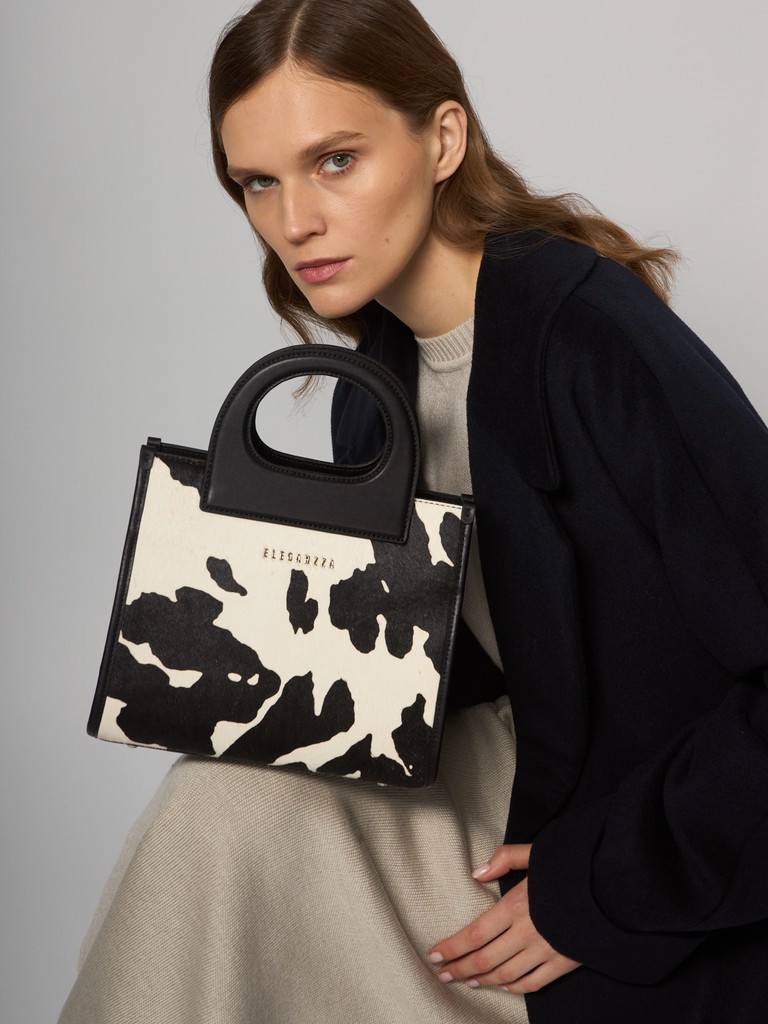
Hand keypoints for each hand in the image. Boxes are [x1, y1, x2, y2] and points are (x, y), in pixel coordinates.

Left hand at [428, 844, 580, 992]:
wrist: (613, 887)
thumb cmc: (572, 865)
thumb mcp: (537, 852)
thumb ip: (505, 858)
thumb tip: (476, 872)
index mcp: (517, 905)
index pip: (475, 933)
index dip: (453, 947)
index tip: (435, 954)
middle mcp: (528, 932)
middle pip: (485, 959)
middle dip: (460, 968)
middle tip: (443, 974)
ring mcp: (546, 950)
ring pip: (506, 974)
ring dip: (483, 980)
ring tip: (467, 980)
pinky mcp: (564, 962)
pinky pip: (533, 982)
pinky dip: (515, 987)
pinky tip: (504, 985)